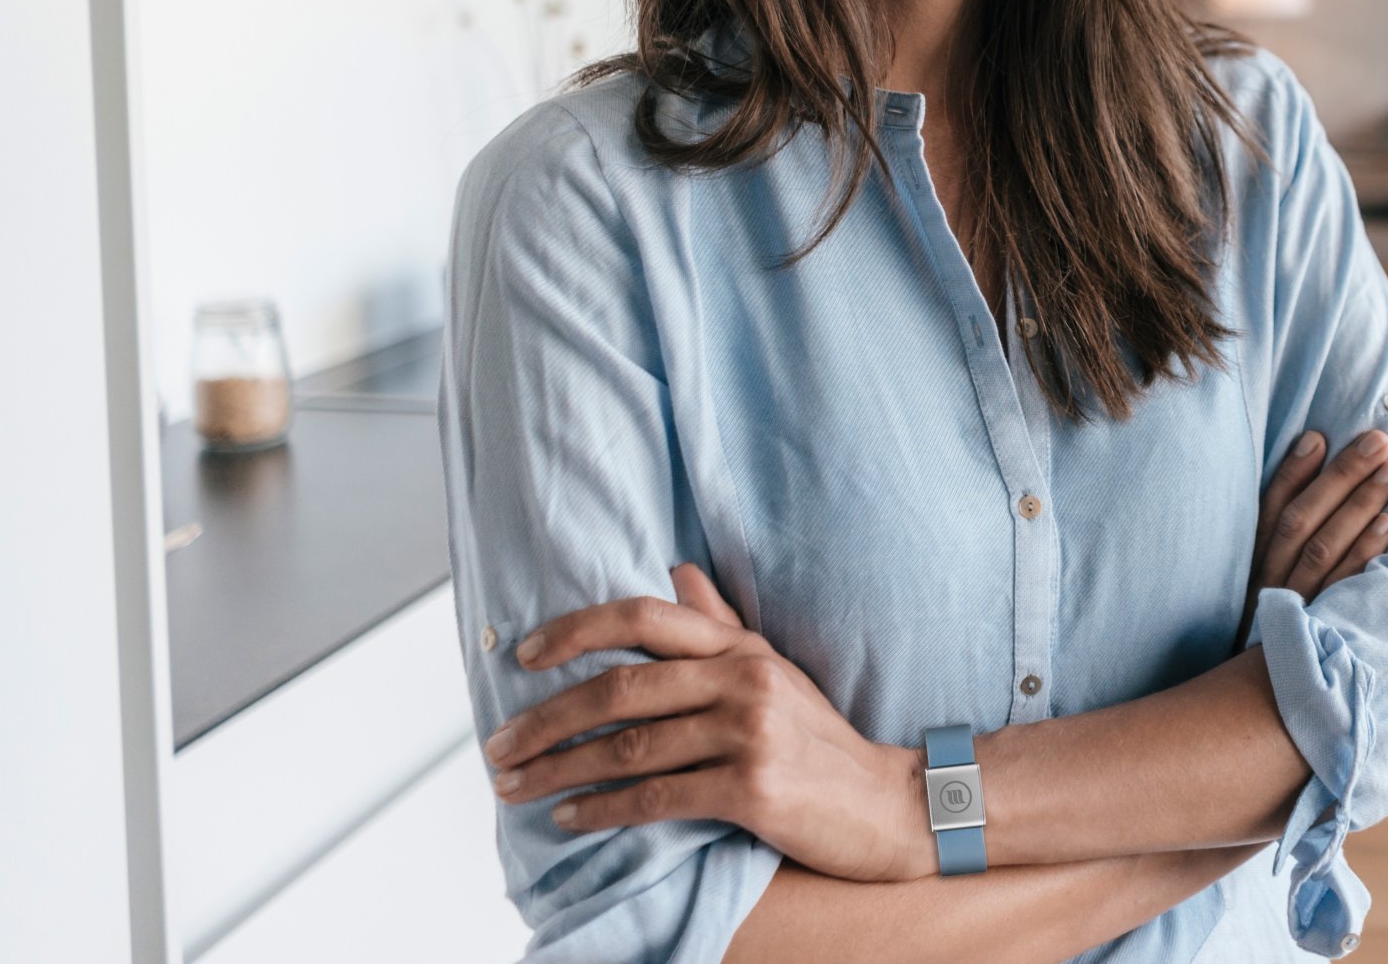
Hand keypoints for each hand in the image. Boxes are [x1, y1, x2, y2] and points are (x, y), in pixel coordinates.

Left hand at [484, 563, 927, 881]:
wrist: (889, 802)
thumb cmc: (823, 741)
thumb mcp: (776, 670)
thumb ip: (722, 624)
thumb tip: (677, 569)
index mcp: (742, 647)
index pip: (645, 616)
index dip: (576, 630)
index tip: (523, 657)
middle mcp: (743, 678)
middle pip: (621, 686)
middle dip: (547, 718)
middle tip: (498, 746)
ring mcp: (749, 732)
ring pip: (630, 744)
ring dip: (560, 769)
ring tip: (517, 787)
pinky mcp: (752, 788)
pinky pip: (657, 796)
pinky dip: (604, 809)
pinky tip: (571, 817)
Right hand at [1236, 428, 1387, 646]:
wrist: (1261, 713)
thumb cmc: (1266, 643)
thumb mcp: (1256, 599)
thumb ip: (1274, 554)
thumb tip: (1309, 494)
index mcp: (1249, 572)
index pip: (1268, 512)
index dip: (1292, 473)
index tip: (1319, 437)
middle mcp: (1267, 588)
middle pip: (1302, 522)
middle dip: (1340, 478)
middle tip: (1377, 441)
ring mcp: (1295, 612)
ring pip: (1324, 550)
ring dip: (1360, 505)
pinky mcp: (1321, 635)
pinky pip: (1346, 589)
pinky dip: (1367, 553)